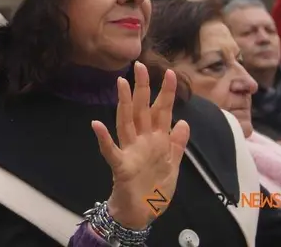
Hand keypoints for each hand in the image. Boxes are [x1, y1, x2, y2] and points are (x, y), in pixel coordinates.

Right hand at [93, 62, 189, 229]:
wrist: (140, 214)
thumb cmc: (154, 189)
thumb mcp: (173, 166)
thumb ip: (177, 144)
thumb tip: (183, 121)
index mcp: (156, 140)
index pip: (161, 111)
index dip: (166, 93)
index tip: (171, 72)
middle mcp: (141, 141)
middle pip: (141, 110)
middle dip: (142, 88)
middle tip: (140, 66)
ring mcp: (130, 152)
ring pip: (126, 123)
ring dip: (122, 104)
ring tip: (120, 84)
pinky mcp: (121, 167)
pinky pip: (111, 151)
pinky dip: (104, 139)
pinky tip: (97, 125)